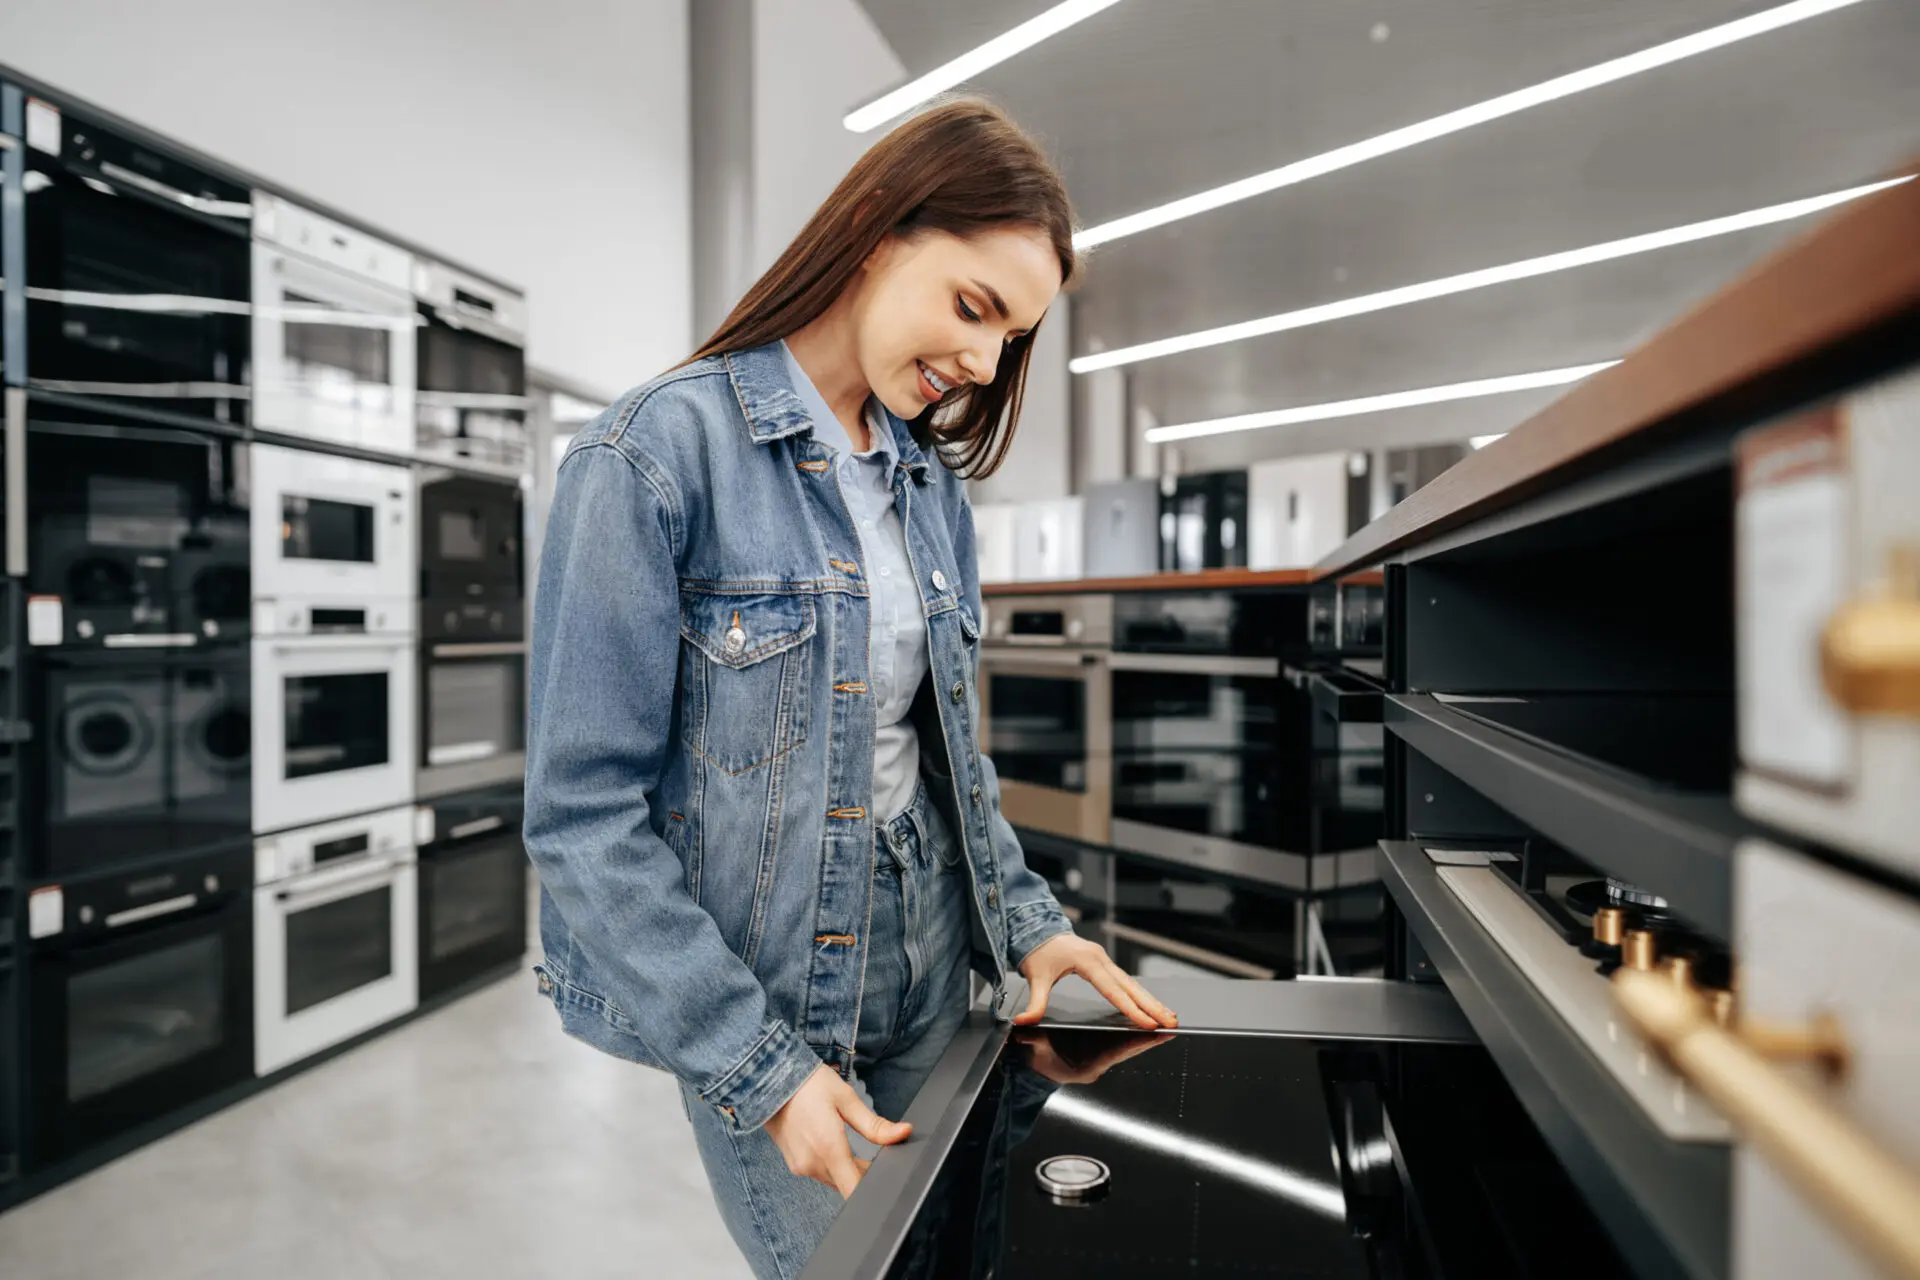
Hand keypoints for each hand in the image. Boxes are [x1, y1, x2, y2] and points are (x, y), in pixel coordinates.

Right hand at [764, 1065, 911, 1198]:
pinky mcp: (794, 1163)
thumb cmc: (809, 1084)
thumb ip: (875, 1125)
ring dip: (847, 1168)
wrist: (770, 1079)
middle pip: (847, 1184)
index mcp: (829, 1148)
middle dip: (864, 1173)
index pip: (853, 1191)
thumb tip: (904, 1133)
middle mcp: (813, 1164)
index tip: (885, 1185)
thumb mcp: (846, 1099)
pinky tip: (833, 1143)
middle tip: (875, 1150)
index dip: (872, 1193)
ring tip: (851, 1141)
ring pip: (834, 1178)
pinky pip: (820, 1171)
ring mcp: (801, 1166)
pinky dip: (831, 1164)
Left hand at [1014, 933, 1177, 1030]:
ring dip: (1150, 1000)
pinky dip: (1139, 994)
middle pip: (1130, 986)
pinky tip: (1150, 1004)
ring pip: (1132, 983)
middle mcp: (1100, 959)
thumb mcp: (1034, 977)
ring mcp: (1104, 959)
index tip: (1147, 1022)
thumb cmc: (1037, 951)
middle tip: (1170, 1022)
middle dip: (1151, 1006)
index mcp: (1087, 961)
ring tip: (1168, 1016)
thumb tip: (1024, 1022)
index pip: (1113, 990)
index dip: (1130, 1008)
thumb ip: (1034, 1003)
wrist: (1035, 928)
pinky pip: (1125, 980)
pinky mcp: (1103, 962)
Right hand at [1014, 1026, 1175, 1085]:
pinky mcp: (1099, 1056)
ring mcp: (1099, 1061)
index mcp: (1087, 1067)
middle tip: (1170, 1029)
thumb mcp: (1033, 1047)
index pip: (1117, 1053)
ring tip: (1164, 1026)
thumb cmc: (1035, 1062)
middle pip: (1127, 1052)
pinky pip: (1120, 1046)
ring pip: (1127, 1049)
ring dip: (1145, 1039)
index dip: (1136, 1043)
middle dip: (1149, 1041)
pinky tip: (1144, 1026)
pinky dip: (1134, 1037)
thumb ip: (1033, 1040)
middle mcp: (1097, 1066)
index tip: (1154, 1034)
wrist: (1031, 1072)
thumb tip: (1024, 1027)